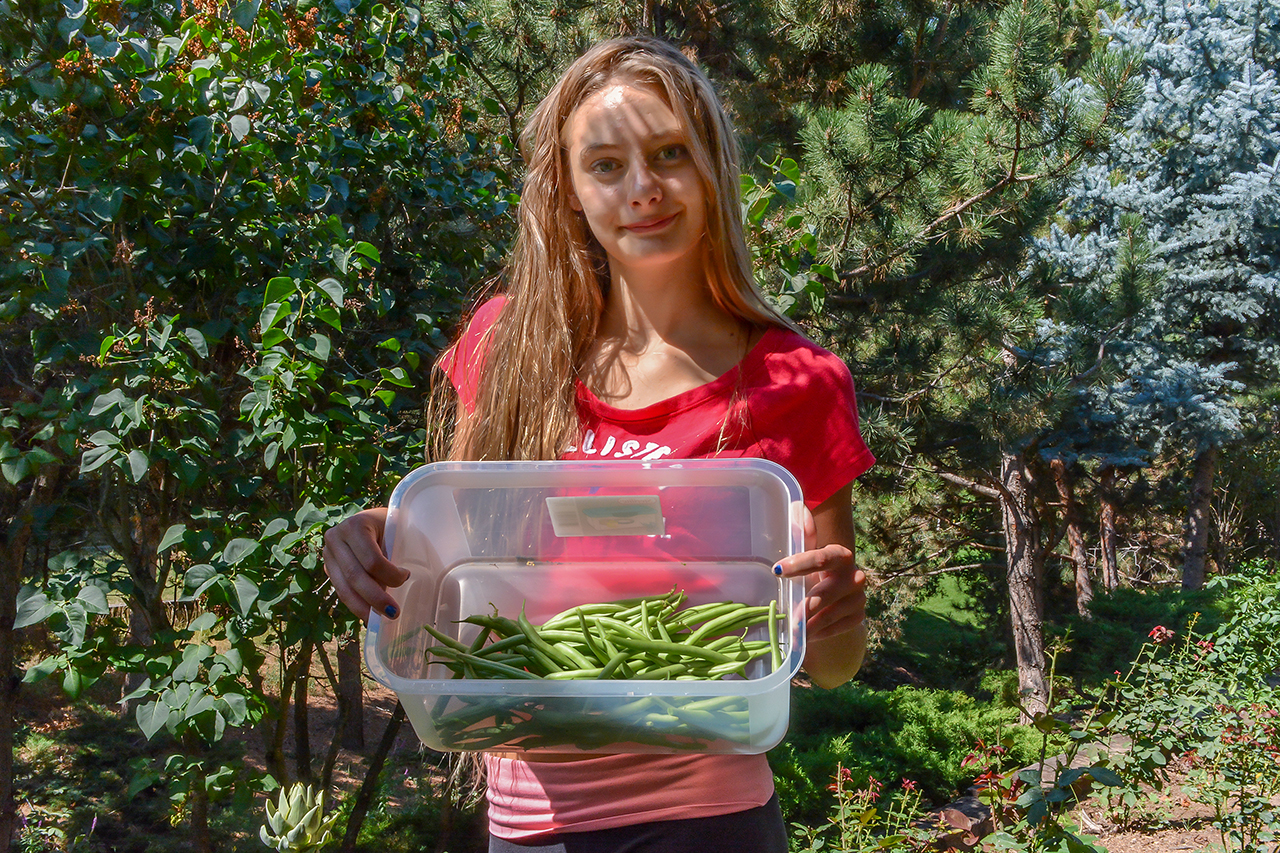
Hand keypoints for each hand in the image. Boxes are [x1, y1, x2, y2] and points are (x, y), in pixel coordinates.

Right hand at [322, 507, 408, 622]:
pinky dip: (356, 604)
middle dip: (375, 598)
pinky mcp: (329, 568)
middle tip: (394, 613)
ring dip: (363, 608)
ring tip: (379, 620)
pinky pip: (341, 590)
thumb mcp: (395, 532)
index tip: (407, 577)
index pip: (371, 559)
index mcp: (355, 526)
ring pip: (344, 588)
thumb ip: (394, 555)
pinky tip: (369, 614)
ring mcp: (328, 554)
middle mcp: (335, 538)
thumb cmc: (391, 525)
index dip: (389, 574)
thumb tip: (403, 585)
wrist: (372, 520)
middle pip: (354, 576)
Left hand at [775, 502, 866, 643]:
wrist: (837, 596)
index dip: (800, 563)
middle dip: (807, 606)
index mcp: (839, 555)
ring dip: (811, 624)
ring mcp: (858, 598)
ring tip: (793, 632)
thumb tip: (797, 508)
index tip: (777, 570)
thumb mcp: (807, 553)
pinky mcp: (858, 617)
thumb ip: (803, 536)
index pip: (822, 557)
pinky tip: (807, 637)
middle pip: (827, 593)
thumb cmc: (816, 571)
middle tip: (789, 618)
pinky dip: (821, 633)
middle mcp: (854, 576)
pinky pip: (838, 628)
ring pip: (832, 614)